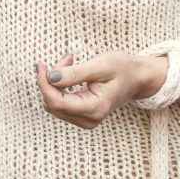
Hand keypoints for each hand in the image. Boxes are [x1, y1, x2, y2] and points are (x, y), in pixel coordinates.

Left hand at [34, 50, 165, 129]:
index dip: (44, 84)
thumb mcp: (100, 66)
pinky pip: (60, 103)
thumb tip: (49, 77)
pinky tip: (71, 71)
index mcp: (95, 108)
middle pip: (52, 103)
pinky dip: (60, 86)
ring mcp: (85, 120)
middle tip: (66, 59)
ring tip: (71, 62)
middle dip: (51, 80)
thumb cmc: (123, 69)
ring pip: (54, 103)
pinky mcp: (82, 116)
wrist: (138, 77)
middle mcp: (89, 119)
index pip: (56, 102)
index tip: (41, 64)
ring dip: (56, 82)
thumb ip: (74, 73)